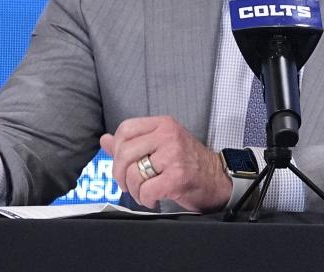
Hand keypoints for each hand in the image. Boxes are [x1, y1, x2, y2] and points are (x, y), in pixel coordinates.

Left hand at [100, 116, 231, 212]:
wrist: (218, 179)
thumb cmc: (189, 163)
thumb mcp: (162, 145)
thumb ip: (133, 142)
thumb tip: (105, 140)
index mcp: (163, 124)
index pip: (126, 129)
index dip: (117, 149)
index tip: (122, 163)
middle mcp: (168, 135)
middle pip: (125, 152)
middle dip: (120, 174)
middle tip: (127, 184)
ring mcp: (174, 155)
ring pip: (134, 173)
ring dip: (134, 190)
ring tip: (144, 192)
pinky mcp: (178, 176)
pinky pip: (147, 189)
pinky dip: (145, 199)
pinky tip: (153, 198)